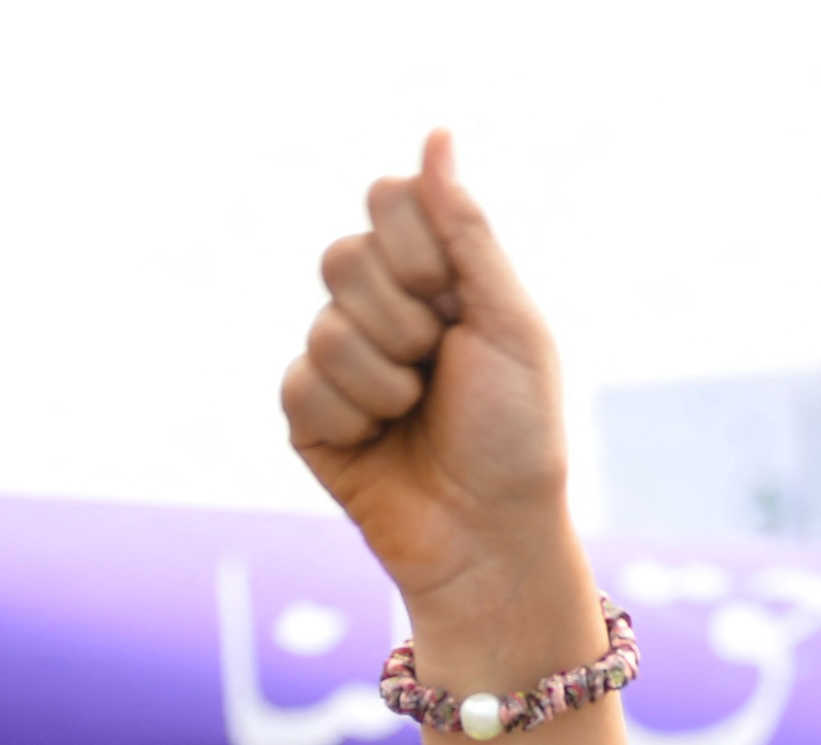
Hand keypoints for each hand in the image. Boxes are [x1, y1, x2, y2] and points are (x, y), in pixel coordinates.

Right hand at [283, 134, 580, 626]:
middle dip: (404, 317)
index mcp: (435, 274)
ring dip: (386, 378)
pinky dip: (352, 416)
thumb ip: (466, 228)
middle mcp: (381, 308)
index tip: (455, 297)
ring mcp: (339, 361)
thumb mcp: (508, 320)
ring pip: (326, 324)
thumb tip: (437, 134)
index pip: (387, 198)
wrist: (490, 535)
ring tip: (416, 414)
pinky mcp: (308, 416)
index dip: (418, 246)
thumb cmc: (517, 433)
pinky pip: (302, 383)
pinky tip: (378, 443)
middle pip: (344, 255)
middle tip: (439, 365)